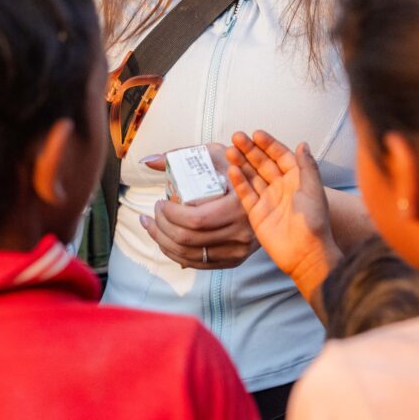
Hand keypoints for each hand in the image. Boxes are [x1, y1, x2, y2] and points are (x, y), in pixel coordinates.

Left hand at [141, 143, 258, 269]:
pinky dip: (176, 255)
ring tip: (152, 226)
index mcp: (239, 204)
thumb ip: (181, 155)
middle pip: (189, 240)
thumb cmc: (238, 169)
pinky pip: (199, 264)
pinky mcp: (235, 259)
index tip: (161, 202)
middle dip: (161, 228)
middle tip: (155, 213)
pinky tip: (165, 241)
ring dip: (163, 243)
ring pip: (190, 256)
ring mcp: (239, 249)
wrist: (270, 191)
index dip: (171, 215)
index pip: (196, 219)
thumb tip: (149, 161)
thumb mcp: (215, 155)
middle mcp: (242, 231)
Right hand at [227, 130, 339, 302]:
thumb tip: (302, 144)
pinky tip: (231, 170)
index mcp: (297, 179)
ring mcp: (268, 200)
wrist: (305, 253)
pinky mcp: (257, 214)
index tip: (256, 133)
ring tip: (229, 150)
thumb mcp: (314, 190)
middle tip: (236, 137)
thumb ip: (307, 166)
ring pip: (252, 176)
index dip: (269, 144)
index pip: (281, 156)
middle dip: (250, 150)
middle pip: (263, 163)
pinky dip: (239, 182)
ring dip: (242, 163)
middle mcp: (282, 187)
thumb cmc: (314, 221)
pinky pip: (246, 194)